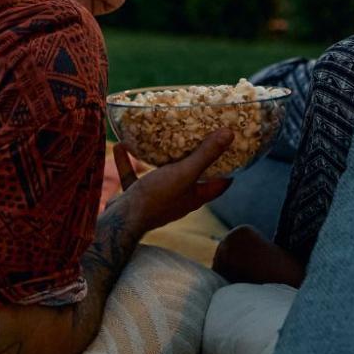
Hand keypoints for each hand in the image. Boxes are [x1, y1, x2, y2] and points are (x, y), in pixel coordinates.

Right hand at [108, 128, 233, 233]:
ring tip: (160, 140)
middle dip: (195, 161)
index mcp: (195, 196)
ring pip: (163, 177)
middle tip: (196, 139)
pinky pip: (133, 177)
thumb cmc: (158, 198)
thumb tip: (229, 134)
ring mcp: (157, 199)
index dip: (228, 171)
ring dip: (161, 160)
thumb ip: (205, 154)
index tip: (232, 153)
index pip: (219, 185)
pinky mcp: (136, 197)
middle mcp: (179, 199)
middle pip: (192, 179)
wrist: (124, 219)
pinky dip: (128, 162)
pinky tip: (121, 146)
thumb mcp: (185, 173)